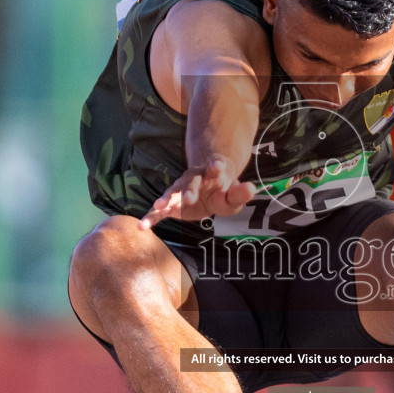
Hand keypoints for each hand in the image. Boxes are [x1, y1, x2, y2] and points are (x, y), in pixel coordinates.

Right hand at [138, 155, 257, 229]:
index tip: (216, 165)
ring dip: (164, 200)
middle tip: (188, 198)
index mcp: (210, 174)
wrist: (207, 188)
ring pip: (171, 195)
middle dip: (188, 191)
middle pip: (190, 184)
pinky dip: (150, 218)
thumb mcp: (234, 195)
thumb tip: (252, 188)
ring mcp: (178, 192)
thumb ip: (241, 193)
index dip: (215, 167)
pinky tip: (141, 227)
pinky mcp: (171, 206)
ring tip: (157, 206)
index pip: (214, 169)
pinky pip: (159, 212)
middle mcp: (192, 180)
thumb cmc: (223, 191)